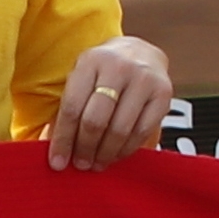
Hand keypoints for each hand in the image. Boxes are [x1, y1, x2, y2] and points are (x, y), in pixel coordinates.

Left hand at [47, 33, 175, 171]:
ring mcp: (144, 79)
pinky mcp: (163, 93)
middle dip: (85, 149)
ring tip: (97, 163)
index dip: (63, 139)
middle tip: (81, 165)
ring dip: (105, 154)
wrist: (140, 52)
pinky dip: (126, 149)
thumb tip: (56, 152)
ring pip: (120, 129)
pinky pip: (141, 132)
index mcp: (90, 62)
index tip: (58, 162)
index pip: (72, 107)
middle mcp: (118, 67)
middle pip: (96, 120)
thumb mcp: (81, 80)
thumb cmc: (103, 73)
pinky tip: (116, 154)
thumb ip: (66, 112)